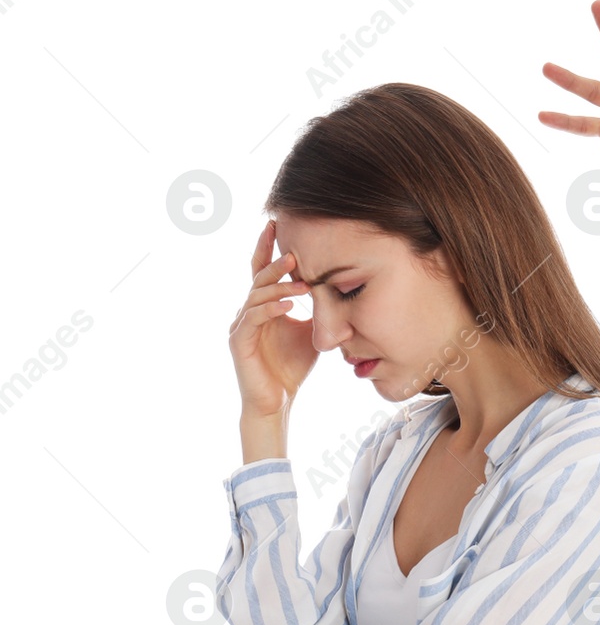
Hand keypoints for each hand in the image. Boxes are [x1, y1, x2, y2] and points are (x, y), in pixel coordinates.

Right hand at [229, 219, 317, 417]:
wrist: (278, 400)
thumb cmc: (292, 366)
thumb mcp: (312, 332)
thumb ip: (317, 310)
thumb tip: (337, 289)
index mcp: (264, 306)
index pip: (263, 271)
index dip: (268, 248)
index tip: (276, 224)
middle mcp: (249, 311)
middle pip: (258, 278)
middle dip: (275, 261)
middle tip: (293, 250)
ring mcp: (241, 325)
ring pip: (257, 295)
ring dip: (279, 285)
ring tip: (300, 277)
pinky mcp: (239, 341)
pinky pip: (254, 319)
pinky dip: (271, 309)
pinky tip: (287, 305)